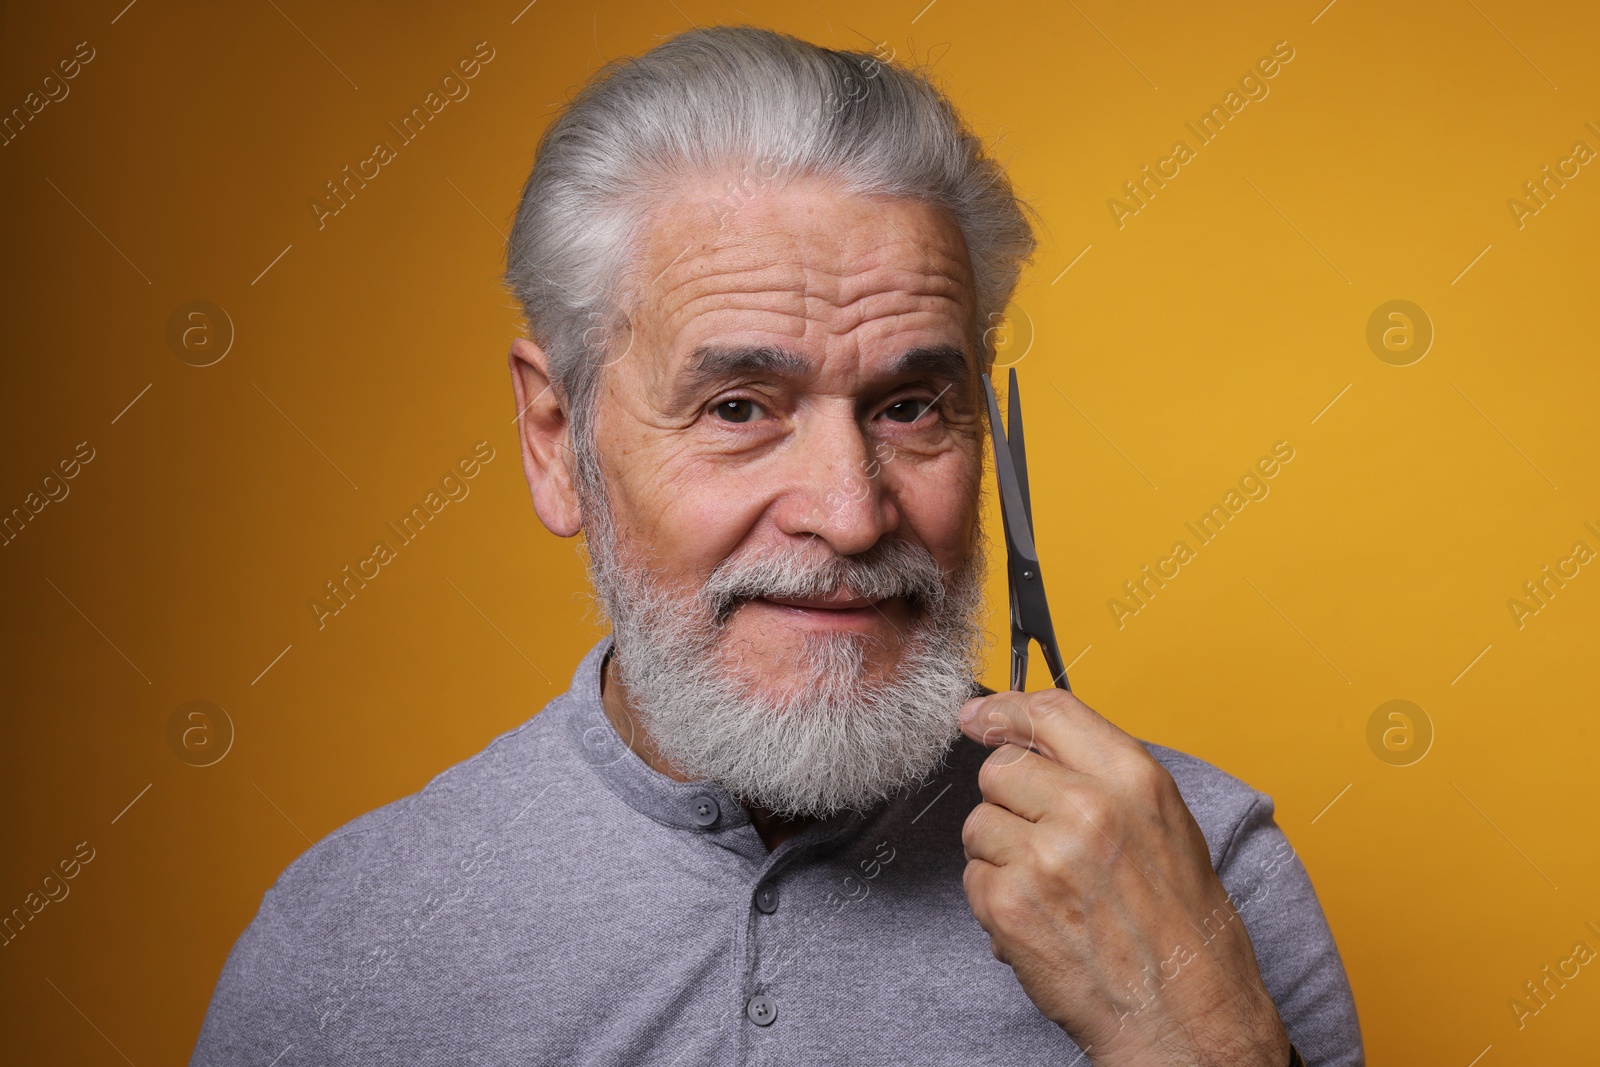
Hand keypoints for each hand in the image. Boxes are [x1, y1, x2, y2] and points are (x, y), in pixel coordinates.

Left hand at [958, 688, 1290, 1066]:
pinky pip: (973, 877)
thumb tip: (1025, 735)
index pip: (1050, 712)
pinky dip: (996, 901)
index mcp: (1133, 780)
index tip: (979, 716)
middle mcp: (1087, 809)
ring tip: (1052, 890)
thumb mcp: (1164, 825)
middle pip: (1000, 768)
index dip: (1006, 710)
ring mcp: (1043, 856)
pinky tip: (1042, 922)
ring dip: (1001, 854)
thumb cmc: (1183, 928)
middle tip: (1042, 841)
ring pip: (978, 824)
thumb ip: (1101, 775)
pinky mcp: (1010, 904)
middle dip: (1010, 801)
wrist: (1186, 1017)